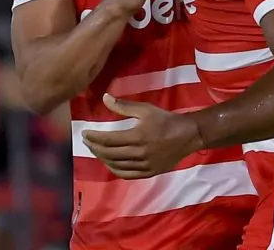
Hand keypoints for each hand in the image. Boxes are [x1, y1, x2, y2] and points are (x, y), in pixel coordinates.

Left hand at [81, 94, 202, 178]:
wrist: (188, 135)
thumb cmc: (166, 120)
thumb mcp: (146, 109)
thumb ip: (123, 106)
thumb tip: (104, 98)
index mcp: (137, 136)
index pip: (108, 139)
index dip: (94, 137)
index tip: (85, 133)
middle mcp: (139, 153)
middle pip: (109, 153)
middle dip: (95, 147)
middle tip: (87, 141)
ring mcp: (144, 165)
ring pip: (116, 165)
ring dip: (103, 159)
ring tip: (96, 151)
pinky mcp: (149, 172)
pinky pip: (127, 174)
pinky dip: (115, 169)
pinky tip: (109, 163)